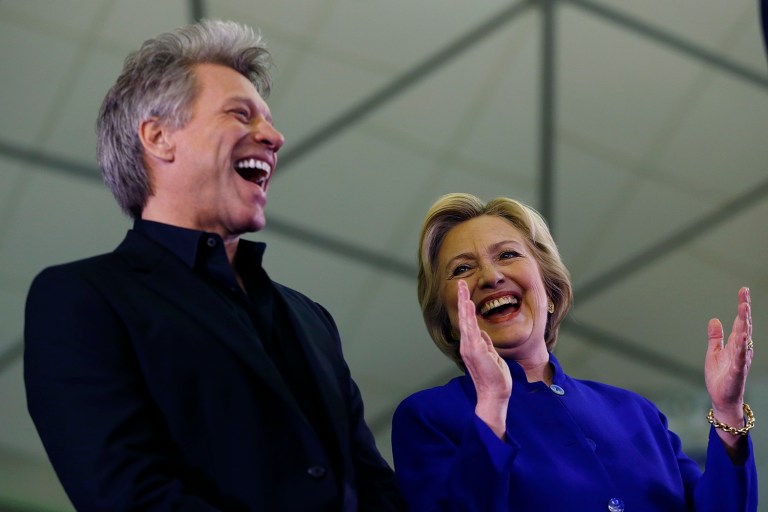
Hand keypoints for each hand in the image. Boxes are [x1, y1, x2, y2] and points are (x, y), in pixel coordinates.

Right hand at [457, 280, 511, 438]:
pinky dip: (469, 316)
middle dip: (462, 299)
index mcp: (471, 345)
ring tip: (463, 288)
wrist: (494, 394)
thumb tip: (483, 334)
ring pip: (466, 320)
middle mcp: (467, 344)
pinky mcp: (475, 350)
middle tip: (460, 282)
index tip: (466, 292)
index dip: (466, 306)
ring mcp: (470, 347)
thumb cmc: (494, 377)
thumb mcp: (491, 356)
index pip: (468, 321)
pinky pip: (471, 329)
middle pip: (464, 317)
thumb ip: (486, 344)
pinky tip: (469, 304)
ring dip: (464, 302)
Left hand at [705, 287, 752, 445]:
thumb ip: (715, 336)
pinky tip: (742, 337)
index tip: (743, 290)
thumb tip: (714, 319)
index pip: (740, 321)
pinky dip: (741, 347)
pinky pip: (740, 358)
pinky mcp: (737, 371)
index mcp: (735, 343)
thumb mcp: (713, 352)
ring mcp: (740, 359)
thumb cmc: (720, 376)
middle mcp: (741, 349)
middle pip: (744, 325)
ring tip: (744, 308)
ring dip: (744, 323)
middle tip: (745, 292)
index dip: (742, 306)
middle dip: (745, 309)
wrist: (722, 398)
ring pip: (744, 338)